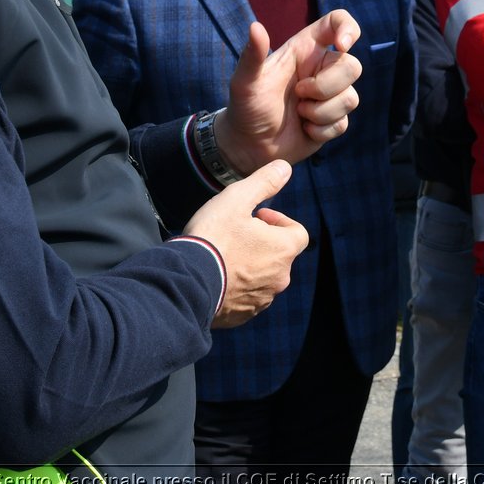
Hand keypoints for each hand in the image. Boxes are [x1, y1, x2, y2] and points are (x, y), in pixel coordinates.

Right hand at [184, 160, 309, 327]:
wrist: (186, 282)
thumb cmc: (214, 236)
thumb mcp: (238, 198)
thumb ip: (265, 181)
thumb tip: (285, 167)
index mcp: (284, 250)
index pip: (297, 232)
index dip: (278, 221)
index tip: (256, 217)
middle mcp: (280, 278)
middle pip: (279, 254)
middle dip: (262, 242)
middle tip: (235, 234)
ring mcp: (262, 300)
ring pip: (263, 277)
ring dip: (250, 265)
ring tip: (222, 254)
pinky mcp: (242, 315)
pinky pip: (246, 297)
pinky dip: (236, 286)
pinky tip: (215, 275)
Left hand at [214, 10, 362, 172]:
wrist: (248, 145)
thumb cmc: (246, 107)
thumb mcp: (245, 81)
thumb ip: (252, 54)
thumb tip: (255, 26)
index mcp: (305, 50)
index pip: (337, 22)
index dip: (348, 28)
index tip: (341, 46)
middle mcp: (322, 69)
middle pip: (353, 66)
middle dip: (326, 86)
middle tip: (298, 94)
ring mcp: (330, 96)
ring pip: (350, 98)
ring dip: (320, 112)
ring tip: (298, 113)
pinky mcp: (333, 120)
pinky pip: (343, 123)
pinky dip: (320, 130)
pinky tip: (303, 129)